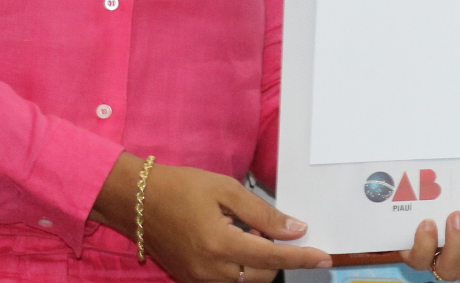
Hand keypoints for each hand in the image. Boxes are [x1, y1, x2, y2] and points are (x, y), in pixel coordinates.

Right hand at [92, 153, 330, 282]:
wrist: (136, 200)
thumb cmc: (180, 187)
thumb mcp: (226, 190)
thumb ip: (263, 214)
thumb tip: (296, 229)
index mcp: (220, 245)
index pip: (273, 259)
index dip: (301, 258)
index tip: (323, 257)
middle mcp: (210, 270)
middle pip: (262, 275)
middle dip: (278, 258)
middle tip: (280, 230)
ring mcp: (198, 278)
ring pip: (245, 281)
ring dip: (258, 263)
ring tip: (251, 232)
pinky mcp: (190, 279)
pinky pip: (226, 280)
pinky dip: (240, 265)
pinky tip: (235, 240)